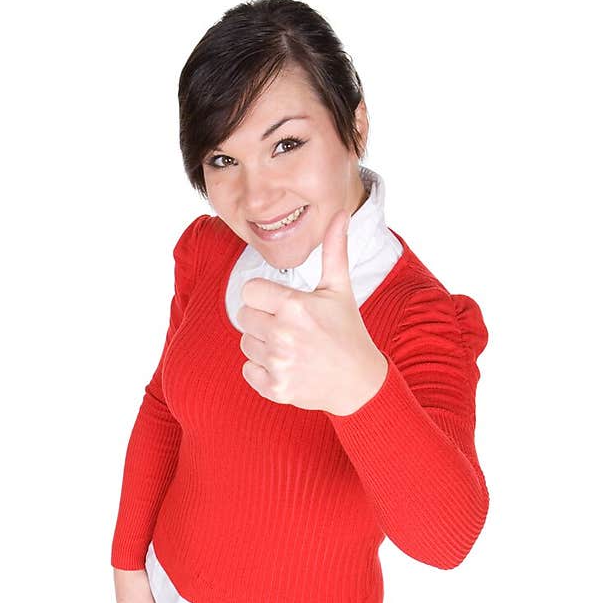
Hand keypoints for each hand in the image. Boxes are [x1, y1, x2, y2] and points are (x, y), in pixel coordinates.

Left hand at [236, 208, 388, 414]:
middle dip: (262, 319)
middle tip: (288, 327)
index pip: (248, 292)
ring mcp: (278, 364)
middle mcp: (282, 334)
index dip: (262, 296)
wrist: (359, 382)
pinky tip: (286, 366)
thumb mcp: (340, 290)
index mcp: (294, 306)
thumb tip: (341, 214)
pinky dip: (261, 370)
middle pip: (243, 317)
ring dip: (262, 345)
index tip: (280, 303)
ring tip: (290, 347)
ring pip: (245, 344)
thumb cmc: (349, 332)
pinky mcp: (275, 389)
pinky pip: (247, 370)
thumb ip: (334, 251)